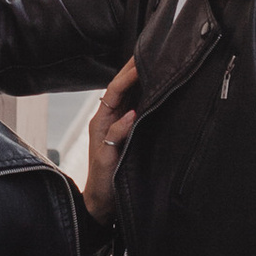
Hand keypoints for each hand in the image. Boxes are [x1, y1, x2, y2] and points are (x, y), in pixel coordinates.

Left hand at [82, 59, 137, 220]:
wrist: (103, 204)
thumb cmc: (103, 183)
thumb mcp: (108, 158)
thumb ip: (117, 135)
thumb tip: (132, 113)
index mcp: (101, 122)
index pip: (114, 92)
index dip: (126, 76)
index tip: (139, 62)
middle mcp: (108, 120)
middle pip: (121, 89)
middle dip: (132, 70)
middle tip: (147, 51)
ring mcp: (117, 127)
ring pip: (128, 97)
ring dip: (138, 81)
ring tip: (151, 63)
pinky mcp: (126, 134)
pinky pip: (135, 110)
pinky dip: (144, 97)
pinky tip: (154, 90)